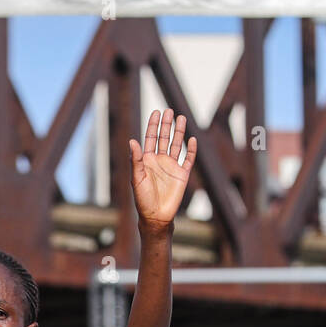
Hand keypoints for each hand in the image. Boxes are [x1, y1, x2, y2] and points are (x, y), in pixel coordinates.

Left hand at [129, 109, 196, 233]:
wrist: (156, 216)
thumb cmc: (142, 199)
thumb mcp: (137, 178)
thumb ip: (136, 160)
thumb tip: (132, 141)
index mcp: (147, 160)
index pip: (150, 139)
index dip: (153, 126)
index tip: (156, 112)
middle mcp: (160, 161)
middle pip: (164, 138)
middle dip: (166, 124)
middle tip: (169, 110)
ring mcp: (172, 167)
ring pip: (177, 145)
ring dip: (179, 132)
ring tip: (181, 118)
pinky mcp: (182, 175)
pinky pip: (188, 159)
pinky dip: (191, 149)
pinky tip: (192, 139)